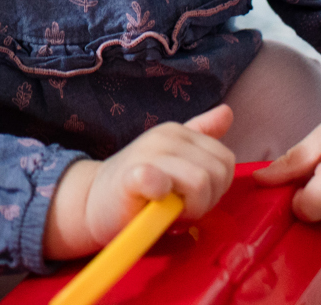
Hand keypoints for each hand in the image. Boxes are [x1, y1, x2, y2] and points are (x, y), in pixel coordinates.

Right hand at [43, 104, 236, 259]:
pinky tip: (153, 202)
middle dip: (206, 200)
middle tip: (179, 207)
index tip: (192, 198)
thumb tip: (228, 111)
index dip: (217, 188)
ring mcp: (147, 153)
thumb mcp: (173, 157)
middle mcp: (164, 136)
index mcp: (178, 132)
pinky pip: (160, 182)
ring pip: (201, 184)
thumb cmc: (138, 186)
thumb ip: (200, 137)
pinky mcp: (131, 176)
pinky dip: (162, 196)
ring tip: (168, 209)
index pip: (226, 161)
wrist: (92, 202)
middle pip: (218, 174)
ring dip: (189, 208)